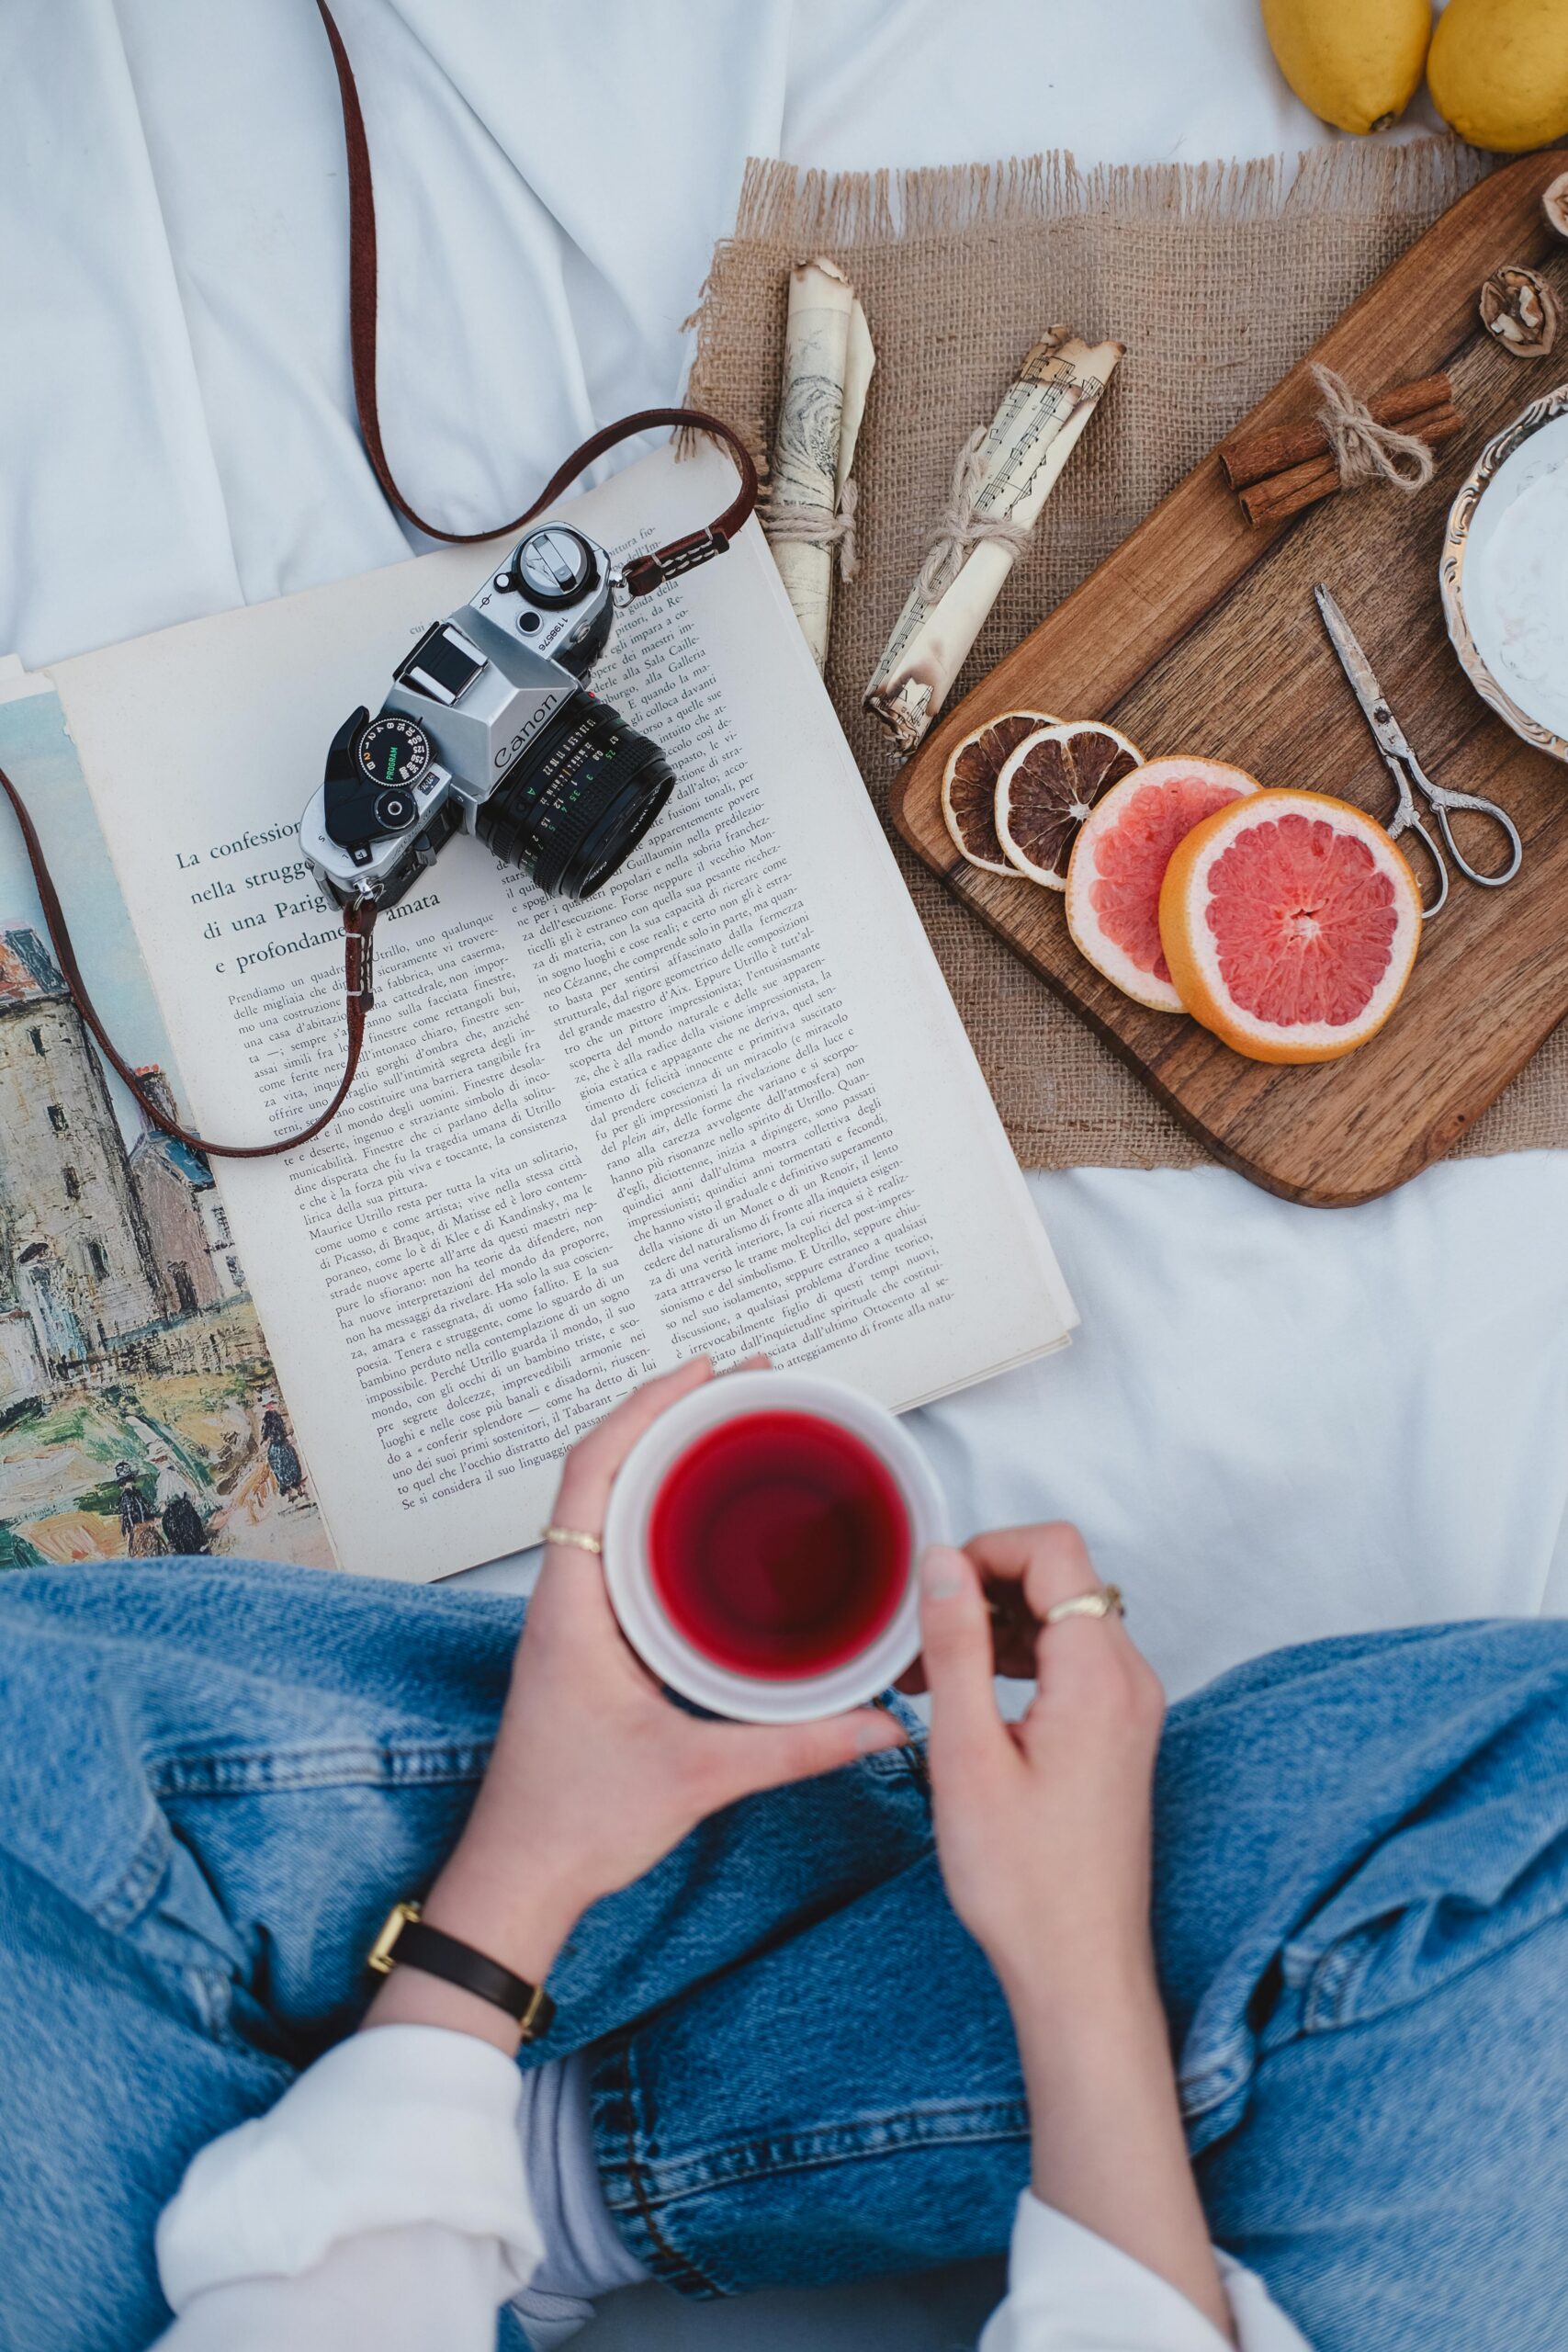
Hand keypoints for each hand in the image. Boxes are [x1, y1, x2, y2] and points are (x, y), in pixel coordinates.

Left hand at [377, 1357, 904, 2041]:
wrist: (517, 1878)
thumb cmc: (572, 1824)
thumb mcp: (696, 1779)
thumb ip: (795, 1748)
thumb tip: (879, 1722)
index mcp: (573, 1608)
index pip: (590, 1474)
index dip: (643, 1409)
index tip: (700, 1373)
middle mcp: (566, 1599)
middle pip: (604, 1472)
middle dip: (670, 1417)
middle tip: (741, 1386)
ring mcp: (575, 1618)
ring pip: (610, 1509)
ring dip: (664, 1460)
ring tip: (731, 1429)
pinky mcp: (591, 1642)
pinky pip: (624, 1551)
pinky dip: (664, 1515)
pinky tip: (712, 1522)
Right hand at [918, 1524, 1163, 2009]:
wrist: (1077, 1966)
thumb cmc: (1023, 1881)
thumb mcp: (966, 1753)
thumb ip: (955, 1646)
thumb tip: (942, 1563)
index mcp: (1098, 1676)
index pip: (1056, 1550)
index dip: (987, 1551)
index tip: (933, 1594)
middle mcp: (1129, 1681)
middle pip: (1062, 1576)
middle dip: (984, 1587)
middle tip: (921, 1639)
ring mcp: (1130, 1707)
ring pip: (1064, 1616)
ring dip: (997, 1623)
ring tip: (933, 1673)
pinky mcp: (1118, 1732)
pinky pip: (1071, 1659)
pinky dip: (1019, 1657)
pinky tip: (970, 1698)